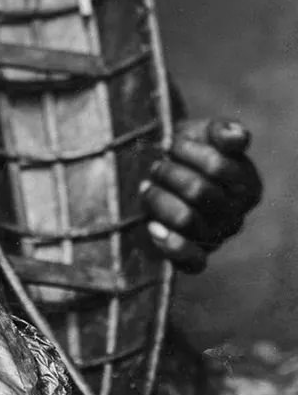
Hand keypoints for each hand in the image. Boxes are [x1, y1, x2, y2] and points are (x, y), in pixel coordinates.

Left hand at [139, 119, 261, 272]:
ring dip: (157, 198)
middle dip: (168, 172)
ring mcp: (216, 238)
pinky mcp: (196, 257)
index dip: (186, 150)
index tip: (170, 144)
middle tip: (155, 166)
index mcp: (247, 185)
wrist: (162, 172)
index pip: (217, 166)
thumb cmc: (188, 150)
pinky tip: (153, 227)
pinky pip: (192, 262)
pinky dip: (171, 246)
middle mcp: (236, 215)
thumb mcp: (203, 132)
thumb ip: (222, 132)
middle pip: (198, 192)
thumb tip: (236, 137)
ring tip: (147, 187)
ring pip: (185, 220)